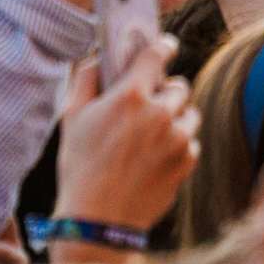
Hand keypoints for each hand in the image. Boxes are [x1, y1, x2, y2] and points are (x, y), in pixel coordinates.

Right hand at [52, 45, 197, 237]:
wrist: (99, 218)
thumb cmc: (80, 163)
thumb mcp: (72, 115)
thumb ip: (86, 77)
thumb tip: (98, 57)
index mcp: (130, 95)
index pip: (157, 54)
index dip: (163, 46)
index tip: (166, 45)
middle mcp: (160, 113)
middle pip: (179, 85)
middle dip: (165, 89)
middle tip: (148, 102)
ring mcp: (178, 140)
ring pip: (190, 113)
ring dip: (176, 115)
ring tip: (153, 131)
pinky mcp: (187, 163)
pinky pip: (191, 141)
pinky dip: (178, 143)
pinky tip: (155, 155)